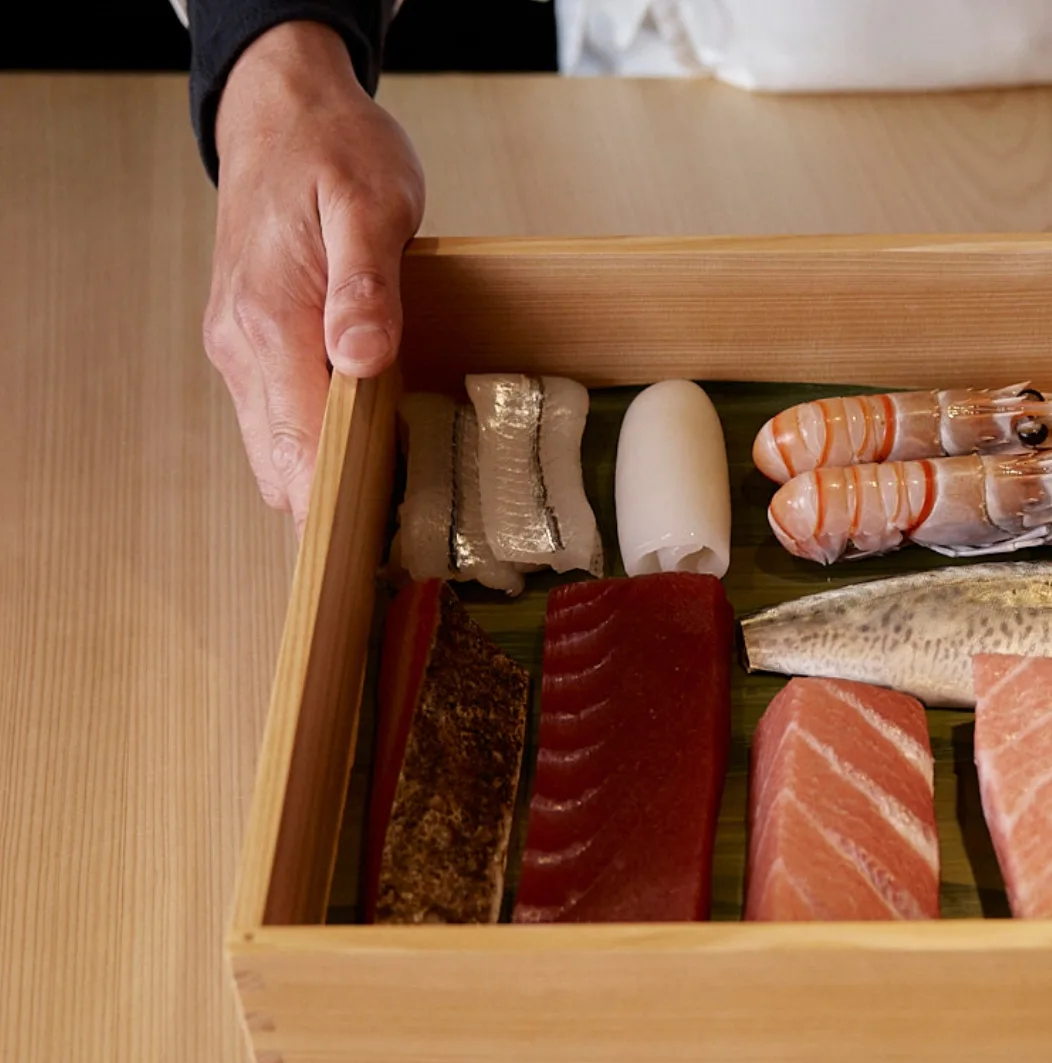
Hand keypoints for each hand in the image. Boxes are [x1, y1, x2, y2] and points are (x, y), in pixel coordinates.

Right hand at [202, 21, 423, 528]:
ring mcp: (241, 351)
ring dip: (325, 486)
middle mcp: (242, 350)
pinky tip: (370, 457)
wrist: (282, 112)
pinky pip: (280, 420)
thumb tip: (361, 361)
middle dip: (335, 515)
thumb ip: (366, 286)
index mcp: (270, 324)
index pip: (298, 449)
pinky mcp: (252, 346)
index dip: (337, 509)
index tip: (383, 552)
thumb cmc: (335, 151)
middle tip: (405, 555)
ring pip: (276, 452)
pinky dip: (317, 450)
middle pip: (282, 469)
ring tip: (396, 518)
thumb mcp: (371, 205)